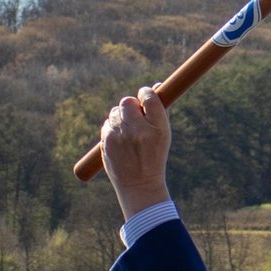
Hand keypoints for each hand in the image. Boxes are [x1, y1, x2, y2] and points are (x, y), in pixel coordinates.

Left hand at [100, 83, 173, 220]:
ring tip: (129, 134)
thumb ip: (158, 110)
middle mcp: (137, 131)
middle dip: (131, 107)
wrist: (139, 184)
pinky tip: (121, 142)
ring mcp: (119, 136)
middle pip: (127, 102)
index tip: (146, 97)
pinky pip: (108, 124)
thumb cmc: (154, 156)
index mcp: (156, 128)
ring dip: (121, 118)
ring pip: (115, 113)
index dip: (146, 93)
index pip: (148, 97)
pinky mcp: (106, 142)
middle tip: (137, 118)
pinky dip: (113, 129)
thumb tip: (153, 86)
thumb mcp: (163, 135)